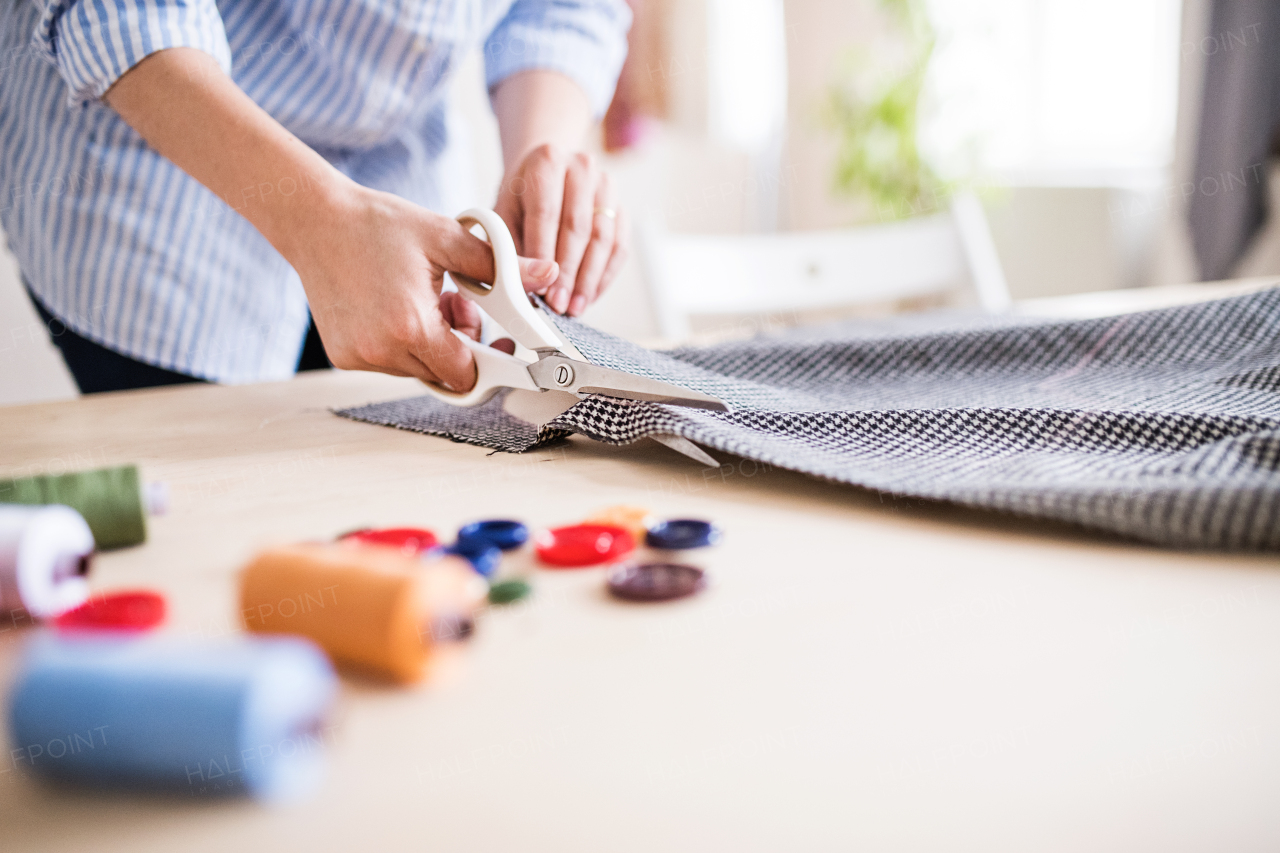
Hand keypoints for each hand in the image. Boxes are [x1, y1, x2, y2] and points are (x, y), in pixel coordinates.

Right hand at [289, 184, 557, 390]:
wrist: (314, 220)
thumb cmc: (377, 225)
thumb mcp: (446, 238)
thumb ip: (500, 265)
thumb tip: (548, 274)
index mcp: (411, 326)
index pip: (465, 374)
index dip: (487, 359)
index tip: (496, 342)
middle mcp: (381, 351)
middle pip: (444, 374)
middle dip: (460, 346)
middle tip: (455, 305)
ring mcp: (358, 357)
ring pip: (417, 369)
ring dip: (431, 343)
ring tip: (425, 300)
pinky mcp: (343, 357)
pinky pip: (390, 362)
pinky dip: (401, 343)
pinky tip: (397, 306)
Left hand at [494, 144, 628, 316]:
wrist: (545, 175)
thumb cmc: (520, 198)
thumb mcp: (502, 216)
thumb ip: (511, 249)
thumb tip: (533, 284)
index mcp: (546, 160)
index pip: (546, 213)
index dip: (543, 255)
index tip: (539, 289)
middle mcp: (581, 166)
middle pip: (578, 227)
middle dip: (567, 273)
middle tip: (558, 304)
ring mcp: (606, 186)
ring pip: (603, 239)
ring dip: (589, 279)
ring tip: (574, 307)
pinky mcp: (621, 207)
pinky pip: (620, 246)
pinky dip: (605, 276)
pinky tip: (589, 296)